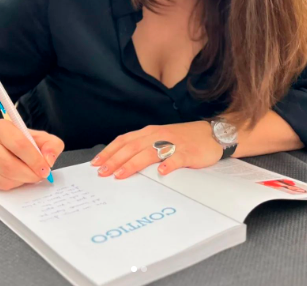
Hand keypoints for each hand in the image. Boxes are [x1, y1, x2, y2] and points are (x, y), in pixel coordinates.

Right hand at [0, 119, 64, 189]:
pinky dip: (11, 186)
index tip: (46, 169)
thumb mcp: (38, 137)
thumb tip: (49, 160)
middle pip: (9, 165)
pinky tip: (16, 178)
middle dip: (29, 174)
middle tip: (40, 176)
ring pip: (3, 179)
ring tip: (29, 176)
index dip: (35, 160)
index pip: (19, 145)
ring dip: (21, 181)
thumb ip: (51, 144)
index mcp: (0, 127)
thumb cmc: (19, 140)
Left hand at [90, 121, 222, 178]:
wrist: (211, 134)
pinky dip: (168, 164)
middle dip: (115, 160)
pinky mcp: (188, 153)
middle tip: (103, 173)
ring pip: (149, 152)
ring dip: (133, 163)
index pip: (124, 140)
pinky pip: (177, 159)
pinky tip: (161, 173)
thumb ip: (143, 146)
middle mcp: (158, 135)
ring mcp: (173, 144)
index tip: (96, 163)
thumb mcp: (160, 138)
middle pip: (132, 147)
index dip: (109, 151)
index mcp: (149, 132)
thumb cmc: (183, 139)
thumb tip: (120, 160)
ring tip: (121, 175)